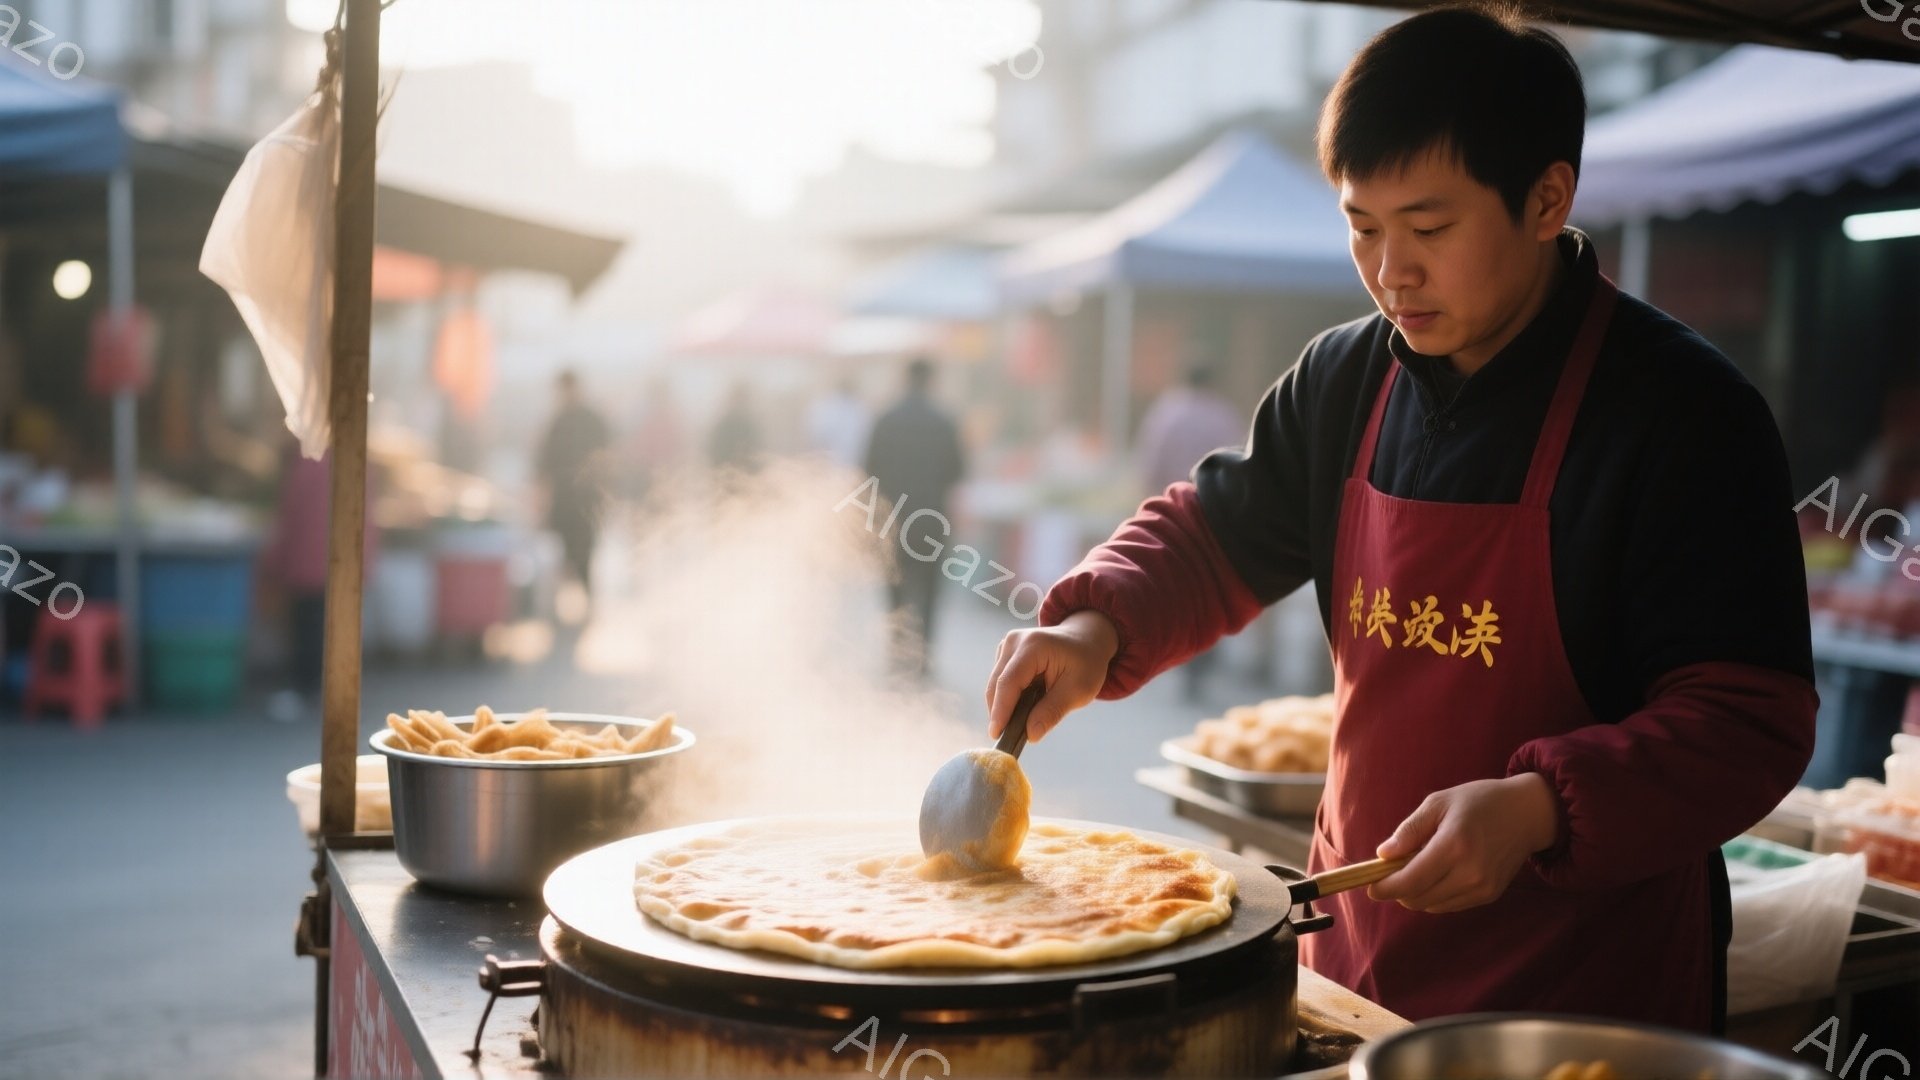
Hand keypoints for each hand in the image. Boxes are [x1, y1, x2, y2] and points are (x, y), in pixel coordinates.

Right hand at [985, 611, 1119, 742]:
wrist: (1086, 639)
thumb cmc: (1087, 662)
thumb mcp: (1078, 690)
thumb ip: (1052, 711)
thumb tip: (1030, 734)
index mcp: (1033, 646)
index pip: (1009, 682)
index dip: (1001, 710)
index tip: (997, 735)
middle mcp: (1014, 642)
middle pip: (997, 684)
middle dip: (1001, 712)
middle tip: (1010, 739)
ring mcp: (1007, 645)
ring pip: (996, 685)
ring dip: (1005, 706)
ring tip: (1022, 723)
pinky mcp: (1005, 653)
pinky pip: (1000, 681)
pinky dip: (1008, 698)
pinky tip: (1023, 706)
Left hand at [1367, 773, 1560, 912]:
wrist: (1527, 813)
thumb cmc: (1479, 801)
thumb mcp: (1438, 803)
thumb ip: (1409, 830)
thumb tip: (1383, 855)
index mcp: (1453, 846)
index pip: (1409, 882)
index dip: (1385, 888)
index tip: (1370, 886)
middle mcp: (1470, 872)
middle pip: (1417, 899)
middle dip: (1398, 890)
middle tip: (1393, 870)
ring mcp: (1482, 887)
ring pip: (1432, 905)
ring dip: (1416, 893)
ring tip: (1420, 865)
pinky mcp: (1489, 895)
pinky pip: (1449, 905)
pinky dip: (1435, 895)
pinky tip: (1439, 872)